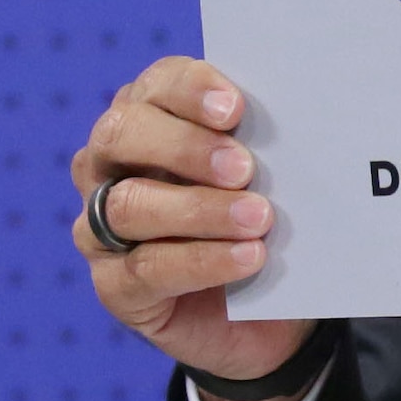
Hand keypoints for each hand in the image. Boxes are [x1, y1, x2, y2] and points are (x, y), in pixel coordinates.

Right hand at [66, 59, 307, 400]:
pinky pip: (146, 268)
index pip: (157, 85)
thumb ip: (265, 146)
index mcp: (150, 116)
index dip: (191, 89)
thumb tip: (300, 120)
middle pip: (122, 134)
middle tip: (243, 167)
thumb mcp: (269, 178)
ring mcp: (100, 225)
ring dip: (199, 209)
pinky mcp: (114, 284)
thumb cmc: (262, 222)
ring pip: (130, 204)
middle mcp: (110, 164)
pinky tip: (248, 258)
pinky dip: (202, 261)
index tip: (235, 108)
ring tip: (259, 217)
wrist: (265, 315)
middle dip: (185, 147)